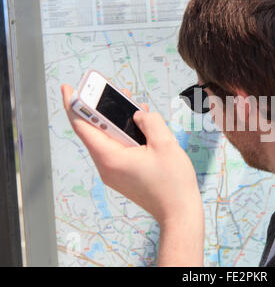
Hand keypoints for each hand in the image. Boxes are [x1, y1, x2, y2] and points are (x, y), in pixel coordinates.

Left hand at [61, 84, 203, 265]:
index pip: (83, 126)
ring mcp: (113, 173)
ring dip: (117, 121)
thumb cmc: (173, 182)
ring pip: (108, 139)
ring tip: (130, 104)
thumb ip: (150, 121)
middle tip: (110, 90)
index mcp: (111, 158)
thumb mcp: (165, 143)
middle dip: (102, 108)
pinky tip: (139, 125)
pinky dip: (124, 134)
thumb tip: (139, 114)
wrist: (179, 212)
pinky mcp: (122, 175)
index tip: (70, 88)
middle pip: (96, 131)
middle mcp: (106, 167)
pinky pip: (117, 149)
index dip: (74, 104)